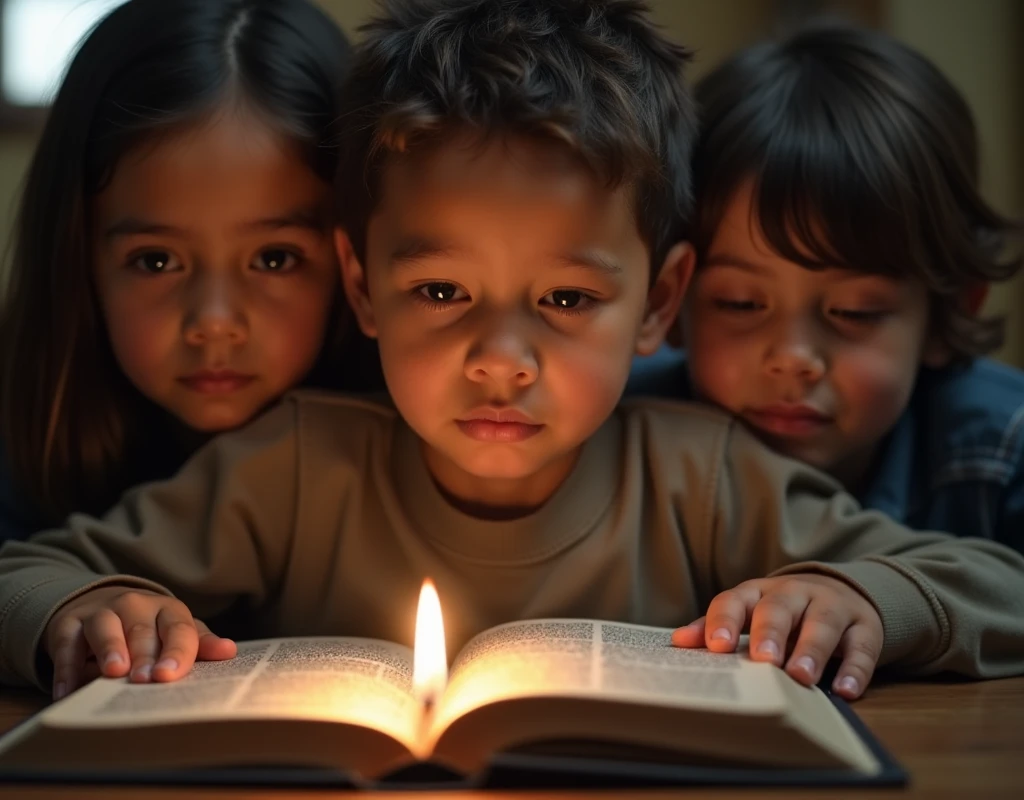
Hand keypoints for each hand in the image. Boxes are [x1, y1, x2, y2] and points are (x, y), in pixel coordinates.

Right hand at [44, 586, 236, 700]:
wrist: (101, 604)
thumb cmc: (149, 627)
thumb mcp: (175, 632)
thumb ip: (199, 644)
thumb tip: (229, 651)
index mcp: (168, 610)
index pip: (178, 629)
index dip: (177, 652)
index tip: (171, 675)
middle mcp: (135, 605)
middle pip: (142, 630)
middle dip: (144, 655)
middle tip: (146, 680)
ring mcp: (101, 612)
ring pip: (105, 626)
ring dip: (110, 648)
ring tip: (115, 673)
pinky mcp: (69, 622)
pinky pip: (67, 643)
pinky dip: (66, 667)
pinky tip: (67, 692)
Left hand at [671, 574, 881, 699]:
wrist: (841, 592)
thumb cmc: (782, 612)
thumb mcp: (749, 612)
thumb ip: (716, 627)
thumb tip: (678, 643)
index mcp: (759, 592)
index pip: (736, 600)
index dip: (725, 621)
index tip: (717, 645)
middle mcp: (795, 594)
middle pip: (779, 608)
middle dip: (769, 632)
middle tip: (764, 661)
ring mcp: (832, 607)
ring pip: (822, 624)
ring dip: (811, 651)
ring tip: (800, 677)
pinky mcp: (865, 626)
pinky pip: (862, 647)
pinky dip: (855, 670)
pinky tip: (845, 691)